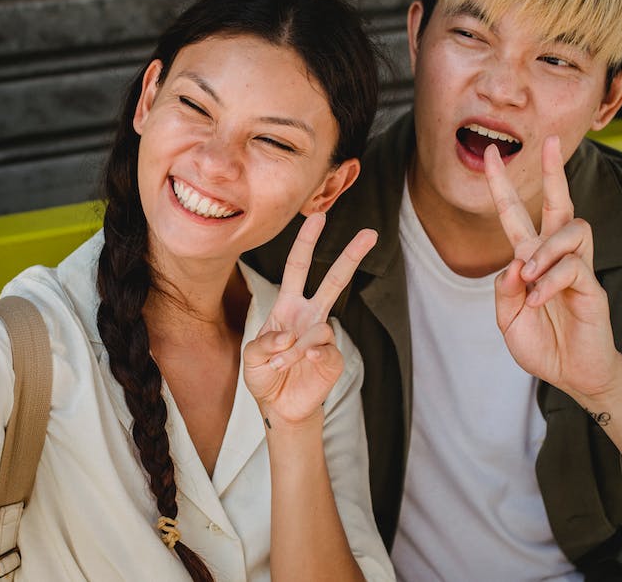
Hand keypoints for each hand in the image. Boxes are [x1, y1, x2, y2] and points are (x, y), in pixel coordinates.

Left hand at [243, 213, 376, 426]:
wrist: (279, 406)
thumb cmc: (264, 375)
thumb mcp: (251, 357)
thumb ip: (264, 343)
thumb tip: (289, 336)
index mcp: (288, 305)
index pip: (298, 267)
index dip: (306, 242)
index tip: (318, 216)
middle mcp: (310, 315)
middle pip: (335, 280)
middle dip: (351, 256)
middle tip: (371, 233)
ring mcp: (324, 336)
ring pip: (321, 325)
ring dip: (294, 346)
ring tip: (280, 364)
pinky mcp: (334, 357)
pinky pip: (324, 349)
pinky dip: (306, 356)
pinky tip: (298, 364)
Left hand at [484, 139, 621, 399]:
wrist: (573, 375)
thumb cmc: (543, 343)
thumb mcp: (508, 318)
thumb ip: (504, 289)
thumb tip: (515, 263)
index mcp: (531, 260)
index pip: (516, 215)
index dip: (502, 186)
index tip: (489, 155)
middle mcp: (556, 258)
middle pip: (560, 204)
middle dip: (555, 172)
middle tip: (550, 141)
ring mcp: (578, 271)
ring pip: (572, 231)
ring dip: (546, 249)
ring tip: (530, 275)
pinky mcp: (593, 289)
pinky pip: (574, 269)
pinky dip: (550, 282)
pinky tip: (538, 300)